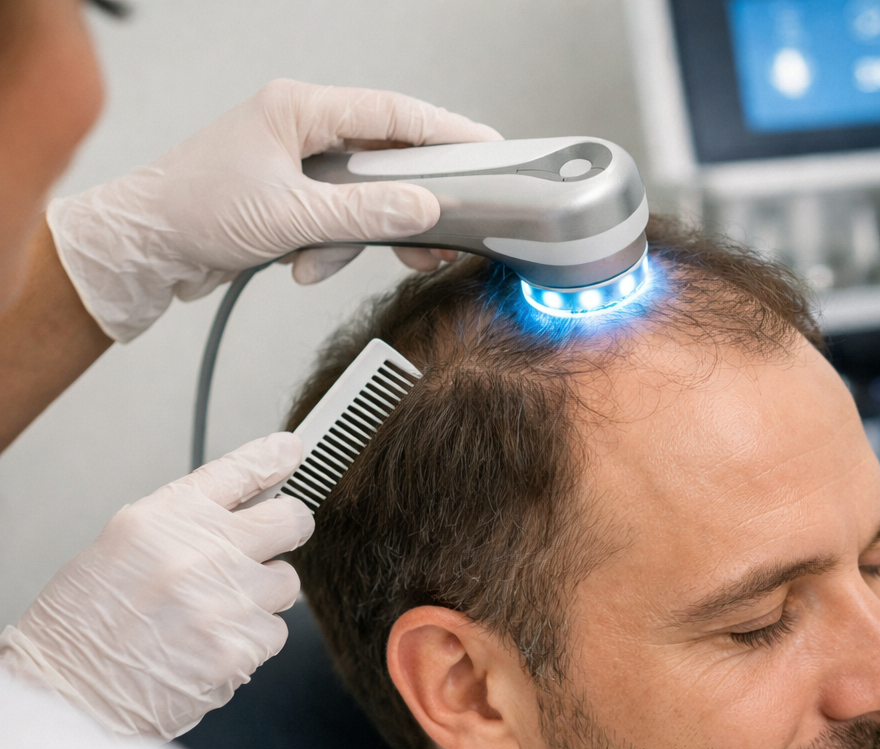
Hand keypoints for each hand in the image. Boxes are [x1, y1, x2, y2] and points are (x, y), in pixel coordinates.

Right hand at [0, 434, 313, 738]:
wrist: (68, 692)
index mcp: (166, 517)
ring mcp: (226, 599)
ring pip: (288, 582)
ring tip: (216, 613)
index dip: (274, 457)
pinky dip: (252, 642)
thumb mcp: (123, 546)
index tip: (292, 451)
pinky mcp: (241, 646)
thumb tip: (240, 512)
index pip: (240, 470)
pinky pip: (275, 632)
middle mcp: (202, 550)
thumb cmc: (84, 623)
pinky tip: (212, 647)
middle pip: (291, 519)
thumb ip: (184, 525)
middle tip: (275, 543)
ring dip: (263, 596)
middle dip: (290, 528)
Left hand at [47, 80, 500, 341]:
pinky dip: (328, 248)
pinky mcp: (291, 198)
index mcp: (300, 109)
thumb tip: (422, 209)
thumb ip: (363, 214)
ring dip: (355, 238)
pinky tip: (303, 264)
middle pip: (384, 161)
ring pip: (361, 199)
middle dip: (404, 205)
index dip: (447, 131)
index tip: (488, 148)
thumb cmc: (194, 210)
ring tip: (327, 260)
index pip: (393, 113)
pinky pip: (335, 221)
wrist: (147, 246)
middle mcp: (301, 129)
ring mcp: (296, 164)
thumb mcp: (290, 216)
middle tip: (437, 236)